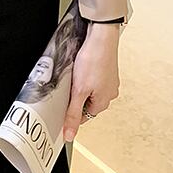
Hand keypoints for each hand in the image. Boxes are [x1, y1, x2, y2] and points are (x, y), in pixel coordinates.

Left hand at [62, 22, 120, 141]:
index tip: (63, 103)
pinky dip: (87, 74)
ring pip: (91, 89)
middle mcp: (110, 93)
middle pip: (87, 102)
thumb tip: (69, 135)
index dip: (71, 110)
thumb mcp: (78, 91)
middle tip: (69, 84)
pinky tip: (82, 66)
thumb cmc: (93, 60)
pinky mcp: (107, 69)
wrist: (101, 37)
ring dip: (82, 84)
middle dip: (76, 95)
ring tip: (76, 73)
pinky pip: (94, 77)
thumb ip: (73, 114)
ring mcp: (110, 80)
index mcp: (104, 102)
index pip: (84, 116)